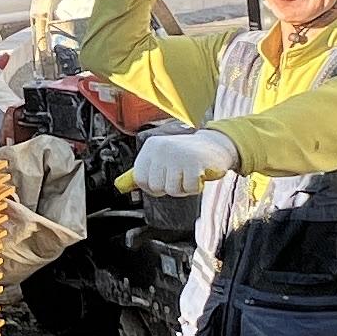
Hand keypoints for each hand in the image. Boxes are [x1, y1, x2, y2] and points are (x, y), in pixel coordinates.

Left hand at [121, 127, 236, 197]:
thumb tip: (120, 186)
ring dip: (184, 188)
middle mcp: (162, 148)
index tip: (164, 178)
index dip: (153, 185)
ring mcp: (178, 154)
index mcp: (151, 147)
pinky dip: (195, 187)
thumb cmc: (186, 155)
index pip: (140, 179)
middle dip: (170, 187)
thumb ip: (144, 172)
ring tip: (189, 173)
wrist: (215, 145)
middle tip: (180, 174)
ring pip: (173, 190)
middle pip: (156, 187)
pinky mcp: (194, 162)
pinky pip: (189, 189)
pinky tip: (199, 174)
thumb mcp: (162, 159)